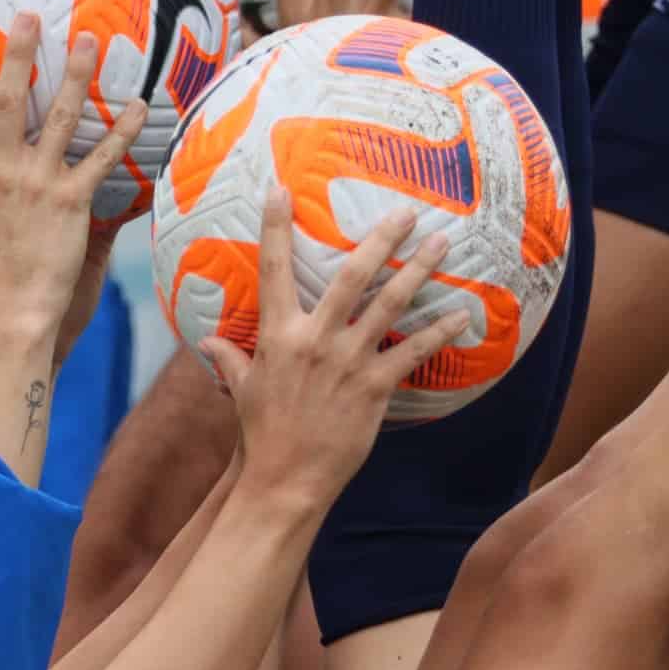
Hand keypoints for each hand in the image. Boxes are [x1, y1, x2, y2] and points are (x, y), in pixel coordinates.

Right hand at [0, 15, 147, 339]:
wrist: (15, 314)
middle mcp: (0, 173)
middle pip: (6, 100)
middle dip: (18, 53)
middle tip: (29, 15)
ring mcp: (36, 184)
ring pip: (57, 117)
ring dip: (75, 75)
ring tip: (89, 40)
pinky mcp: (72, 202)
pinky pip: (102, 157)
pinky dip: (122, 130)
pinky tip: (139, 105)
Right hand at [197, 189, 454, 507]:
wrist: (285, 479)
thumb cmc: (261, 434)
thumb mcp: (241, 390)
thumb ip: (228, 359)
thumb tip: (206, 342)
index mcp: (278, 334)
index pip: (273, 270)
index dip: (274, 227)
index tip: (279, 190)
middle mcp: (314, 339)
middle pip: (351, 276)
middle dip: (380, 239)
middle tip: (406, 211)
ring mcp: (347, 361)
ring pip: (390, 304)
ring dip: (418, 270)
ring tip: (441, 242)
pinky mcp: (374, 388)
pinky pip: (413, 352)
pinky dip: (438, 331)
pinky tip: (462, 314)